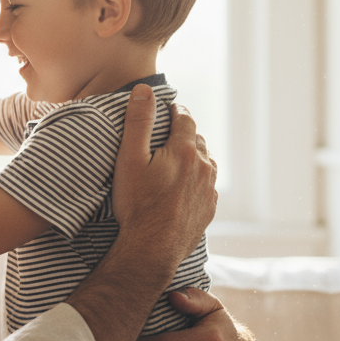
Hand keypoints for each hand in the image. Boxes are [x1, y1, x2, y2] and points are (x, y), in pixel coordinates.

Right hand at [111, 85, 216, 275]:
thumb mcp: (130, 159)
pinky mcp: (209, 209)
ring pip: (206, 162)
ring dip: (195, 156)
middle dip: (186, 133)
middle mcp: (204, 168)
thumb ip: (138, 122)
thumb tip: (144, 90)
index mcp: (185, 151)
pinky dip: (198, 179)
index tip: (171, 107)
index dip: (177, 109)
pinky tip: (185, 185)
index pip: (185, 118)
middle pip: (198, 140)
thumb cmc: (137, 205)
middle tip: (171, 133)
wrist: (151, 250)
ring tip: (179, 158)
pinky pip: (207, 186)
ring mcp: (209, 190)